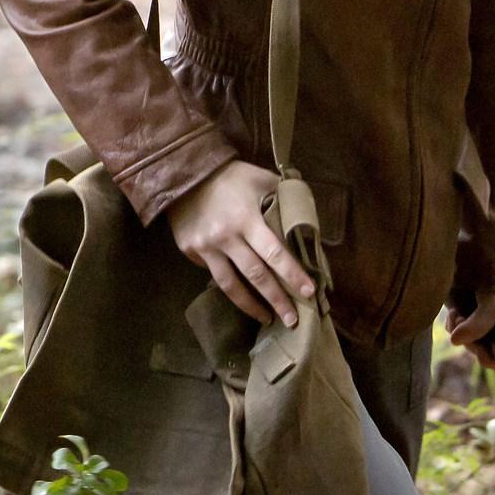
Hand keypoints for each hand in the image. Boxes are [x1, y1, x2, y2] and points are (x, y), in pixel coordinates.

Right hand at [166, 160, 314, 326]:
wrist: (185, 174)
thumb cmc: (230, 176)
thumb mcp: (260, 179)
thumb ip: (282, 197)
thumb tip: (306, 219)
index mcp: (247, 219)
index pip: (274, 252)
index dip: (292, 274)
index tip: (309, 292)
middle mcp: (226, 237)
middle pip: (256, 276)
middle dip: (277, 299)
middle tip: (293, 320)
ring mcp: (205, 247)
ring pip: (231, 285)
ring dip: (251, 306)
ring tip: (267, 319)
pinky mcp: (191, 251)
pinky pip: (213, 273)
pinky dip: (229, 285)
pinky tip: (241, 295)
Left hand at [445, 292, 494, 370]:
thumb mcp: (494, 305)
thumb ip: (477, 326)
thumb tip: (455, 341)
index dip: (480, 352)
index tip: (470, 340)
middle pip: (480, 347)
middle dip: (466, 336)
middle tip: (459, 319)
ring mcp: (492, 321)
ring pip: (470, 336)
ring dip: (459, 327)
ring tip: (456, 314)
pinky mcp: (480, 310)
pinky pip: (465, 324)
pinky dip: (458, 320)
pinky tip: (454, 311)